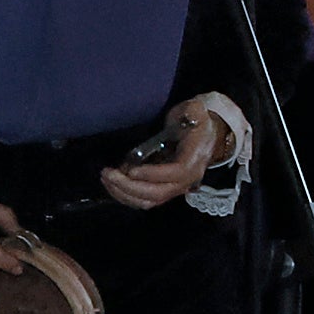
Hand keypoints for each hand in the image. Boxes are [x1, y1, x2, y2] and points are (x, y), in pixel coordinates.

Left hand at [95, 100, 224, 209]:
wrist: (207, 136)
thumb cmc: (196, 122)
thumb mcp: (196, 112)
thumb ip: (192, 113)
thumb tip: (186, 115)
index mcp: (194, 160)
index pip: (175, 173)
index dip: (152, 174)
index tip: (130, 169)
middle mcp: (186, 180)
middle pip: (158, 193)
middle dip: (129, 186)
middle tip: (108, 174)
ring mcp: (175, 188)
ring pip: (149, 201)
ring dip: (124, 193)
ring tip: (106, 178)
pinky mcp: (165, 190)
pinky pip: (145, 200)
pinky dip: (126, 196)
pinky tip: (112, 184)